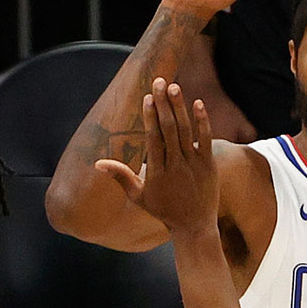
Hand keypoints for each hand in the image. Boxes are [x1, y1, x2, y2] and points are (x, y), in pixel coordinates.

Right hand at [96, 78, 218, 234]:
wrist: (194, 225)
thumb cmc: (163, 209)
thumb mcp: (138, 196)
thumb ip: (120, 176)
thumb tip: (97, 163)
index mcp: (158, 173)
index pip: (153, 140)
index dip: (150, 117)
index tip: (147, 98)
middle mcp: (176, 166)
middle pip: (170, 130)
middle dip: (164, 105)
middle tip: (159, 82)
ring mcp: (194, 164)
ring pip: (186, 131)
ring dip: (180, 107)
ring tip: (174, 86)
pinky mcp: (208, 164)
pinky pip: (206, 139)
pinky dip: (202, 121)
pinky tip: (197, 103)